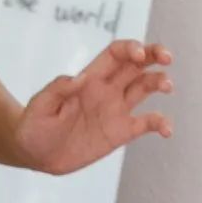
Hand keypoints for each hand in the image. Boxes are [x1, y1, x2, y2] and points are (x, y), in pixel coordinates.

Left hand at [15, 40, 172, 175]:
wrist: (34, 154)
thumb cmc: (33, 126)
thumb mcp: (39, 106)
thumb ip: (58, 90)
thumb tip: (80, 78)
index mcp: (89, 79)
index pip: (115, 54)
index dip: (130, 48)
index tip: (140, 54)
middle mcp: (106, 90)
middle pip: (136, 65)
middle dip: (154, 55)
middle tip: (167, 57)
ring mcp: (115, 110)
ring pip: (144, 88)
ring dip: (159, 82)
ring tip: (168, 85)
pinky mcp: (120, 133)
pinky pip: (145, 124)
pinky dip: (160, 123)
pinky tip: (167, 130)